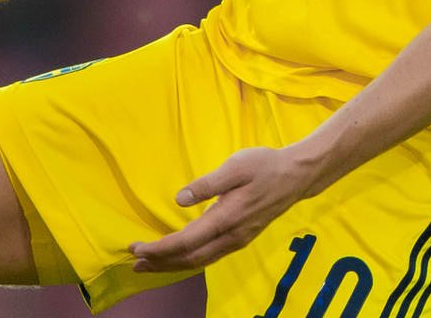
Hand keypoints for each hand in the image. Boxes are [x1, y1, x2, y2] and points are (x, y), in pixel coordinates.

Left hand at [130, 144, 323, 272]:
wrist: (297, 176)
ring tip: (150, 265)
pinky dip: (188, 260)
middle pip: (189, 259)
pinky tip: (180, 256)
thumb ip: (208, 184)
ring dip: (173, 265)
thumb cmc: (265, 166)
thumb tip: (180, 199)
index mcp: (226, 218)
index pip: (185, 241)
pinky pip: (209, 256)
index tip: (136, 247)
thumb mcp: (236, 166)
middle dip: (160, 263)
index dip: (159, 248)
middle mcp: (231, 236)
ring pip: (200, 261)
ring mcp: (237, 240)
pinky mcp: (241, 238)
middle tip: (134, 263)